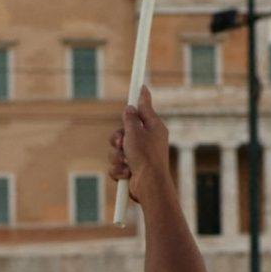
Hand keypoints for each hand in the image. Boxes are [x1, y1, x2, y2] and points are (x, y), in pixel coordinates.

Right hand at [109, 87, 174, 210]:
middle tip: (122, 143)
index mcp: (154, 128)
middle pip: (123, 130)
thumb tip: (130, 108)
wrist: (149, 187)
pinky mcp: (132, 169)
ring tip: (125, 162)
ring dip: (117, 156)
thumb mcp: (135, 133)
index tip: (141, 84)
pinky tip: (127, 173)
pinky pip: (117, 164)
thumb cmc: (146, 157)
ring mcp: (139, 156)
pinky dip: (119, 169)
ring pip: (117, 149)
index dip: (141, 96)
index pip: (145, 108)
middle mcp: (148, 140)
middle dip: (117, 138)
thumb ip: (130, 119)